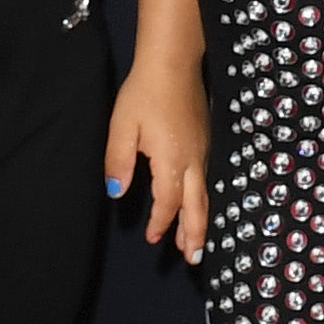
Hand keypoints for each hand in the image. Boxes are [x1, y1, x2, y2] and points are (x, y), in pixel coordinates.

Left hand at [104, 61, 209, 262]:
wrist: (173, 62)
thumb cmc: (145, 93)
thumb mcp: (122, 126)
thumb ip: (119, 161)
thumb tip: (116, 194)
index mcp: (172, 160)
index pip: (168, 202)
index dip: (160, 223)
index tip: (151, 239)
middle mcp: (193, 160)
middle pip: (197, 206)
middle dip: (194, 235)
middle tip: (191, 260)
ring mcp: (203, 150)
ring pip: (205, 194)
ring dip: (201, 221)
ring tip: (196, 245)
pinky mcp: (205, 140)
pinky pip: (206, 180)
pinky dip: (203, 200)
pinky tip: (198, 204)